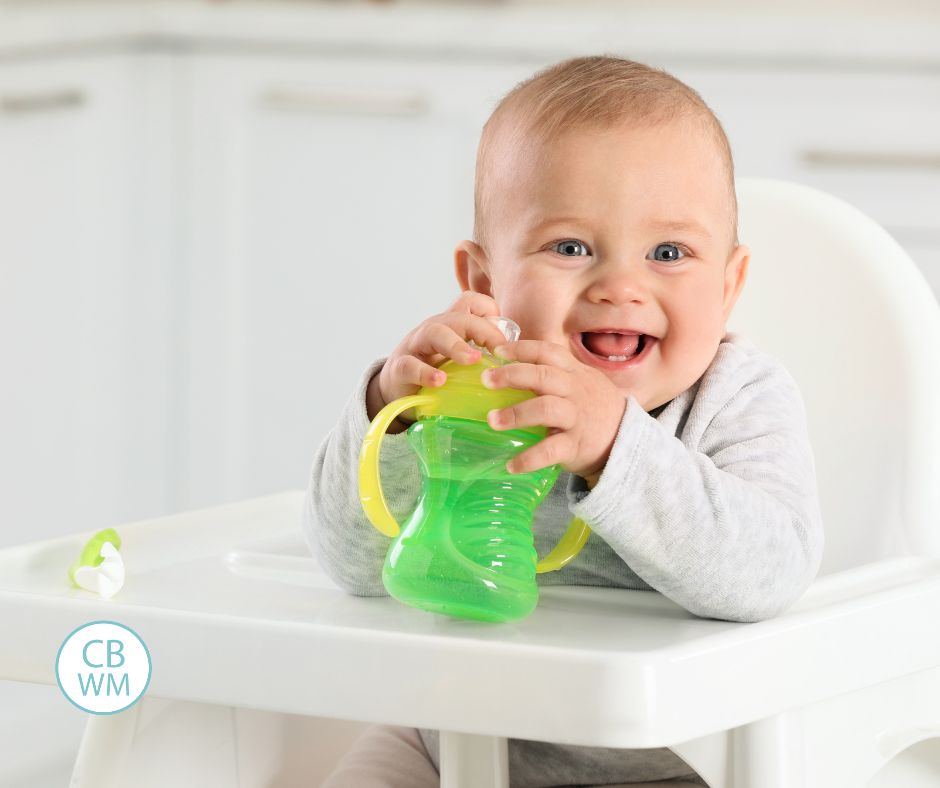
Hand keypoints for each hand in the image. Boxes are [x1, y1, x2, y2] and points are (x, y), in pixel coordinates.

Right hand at [368, 291, 508, 426]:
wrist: (396, 392)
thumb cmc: (437, 374)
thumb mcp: (461, 360)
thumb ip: (484, 354)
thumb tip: (521, 360)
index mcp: (452, 325)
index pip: (471, 302)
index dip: (490, 313)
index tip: (505, 340)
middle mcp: (435, 328)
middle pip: (458, 316)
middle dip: (482, 330)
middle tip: (499, 351)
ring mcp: (415, 346)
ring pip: (435, 331)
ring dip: (456, 345)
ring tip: (473, 360)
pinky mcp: (400, 368)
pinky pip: (410, 365)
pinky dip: (426, 372)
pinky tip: (440, 381)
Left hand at [481, 339, 626, 485]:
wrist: (625, 439)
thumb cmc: (591, 407)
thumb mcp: (579, 382)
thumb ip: (551, 374)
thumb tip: (507, 368)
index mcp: (573, 372)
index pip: (547, 352)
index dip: (521, 349)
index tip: (497, 351)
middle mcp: (575, 391)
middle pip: (543, 376)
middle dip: (512, 375)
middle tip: (486, 381)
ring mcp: (576, 418)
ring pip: (546, 409)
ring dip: (516, 414)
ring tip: (492, 420)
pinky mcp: (575, 446)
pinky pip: (550, 451)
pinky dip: (529, 458)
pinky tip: (510, 465)